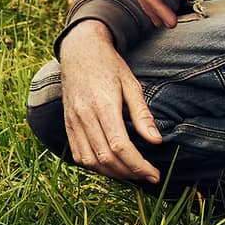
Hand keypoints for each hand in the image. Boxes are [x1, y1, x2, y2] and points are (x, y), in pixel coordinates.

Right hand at [59, 21, 161, 182]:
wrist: (79, 50)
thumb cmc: (109, 65)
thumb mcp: (131, 84)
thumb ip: (142, 114)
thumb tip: (157, 141)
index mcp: (103, 105)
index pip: (120, 146)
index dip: (139, 165)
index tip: (154, 173)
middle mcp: (84, 115)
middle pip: (106, 158)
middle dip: (129, 172)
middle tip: (147, 175)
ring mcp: (73, 121)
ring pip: (90, 161)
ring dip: (112, 173)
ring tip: (130, 172)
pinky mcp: (67, 124)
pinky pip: (78, 154)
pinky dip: (94, 166)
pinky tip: (110, 165)